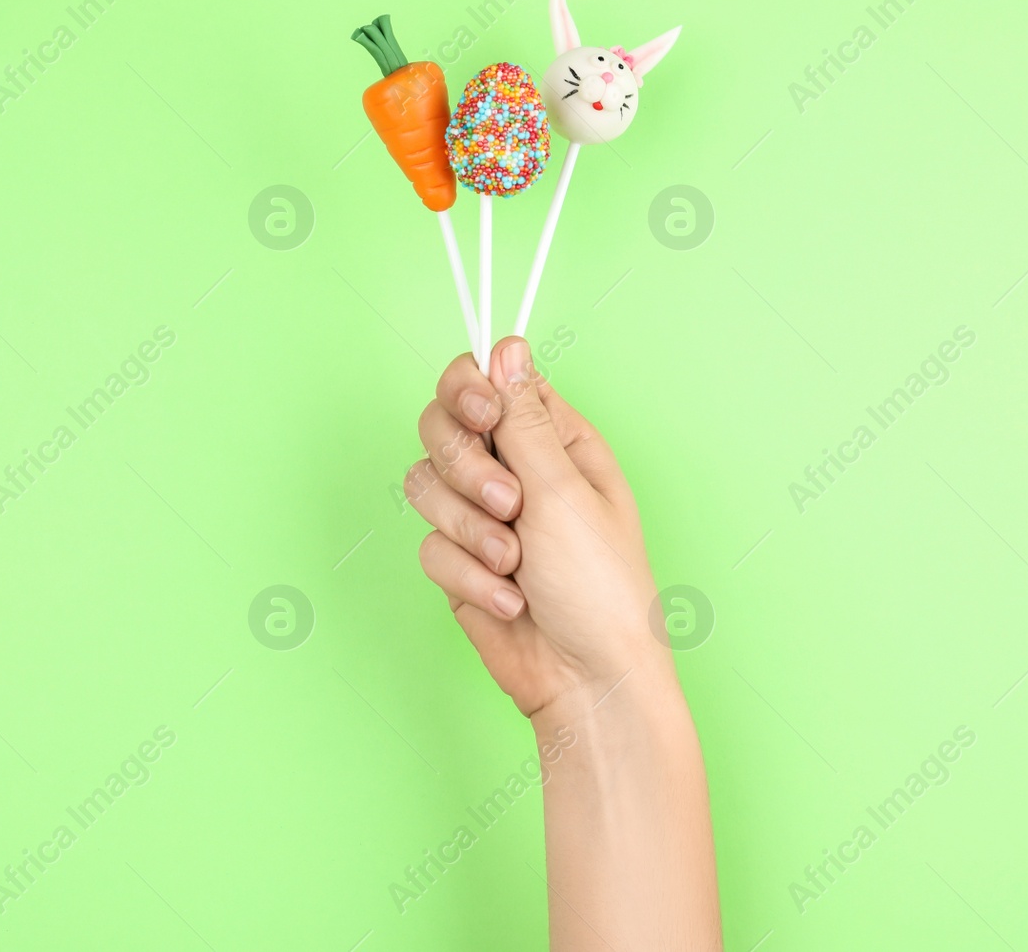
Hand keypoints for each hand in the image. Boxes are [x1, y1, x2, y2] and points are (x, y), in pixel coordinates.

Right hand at [406, 337, 673, 717]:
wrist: (586, 680)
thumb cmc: (601, 587)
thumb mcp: (565, 491)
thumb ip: (524, 420)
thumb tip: (506, 347)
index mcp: (554, 440)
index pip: (488, 381)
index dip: (469, 390)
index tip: (481, 416)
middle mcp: (516, 470)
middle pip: (443, 427)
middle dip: (466, 468)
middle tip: (509, 503)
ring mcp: (483, 517)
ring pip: (426, 486)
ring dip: (469, 530)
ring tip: (516, 564)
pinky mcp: (460, 562)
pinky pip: (429, 546)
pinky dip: (467, 576)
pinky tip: (509, 600)